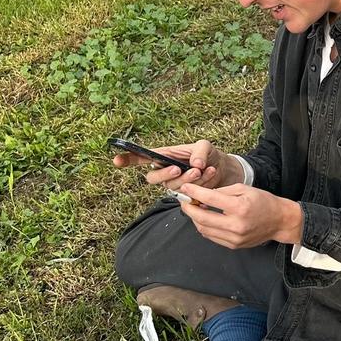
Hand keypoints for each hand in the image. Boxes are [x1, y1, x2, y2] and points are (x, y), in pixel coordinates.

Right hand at [111, 139, 243, 191]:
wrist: (224, 169)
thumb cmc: (209, 155)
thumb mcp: (205, 146)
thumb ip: (199, 151)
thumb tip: (195, 164)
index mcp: (164, 156)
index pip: (141, 158)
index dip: (127, 159)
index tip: (116, 161)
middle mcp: (164, 172)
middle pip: (152, 179)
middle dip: (165, 175)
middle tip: (179, 169)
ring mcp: (174, 185)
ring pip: (172, 187)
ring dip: (188, 179)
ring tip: (202, 170)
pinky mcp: (185, 194)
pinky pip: (187, 194)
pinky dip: (201, 184)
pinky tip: (210, 174)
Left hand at [177, 182, 303, 249]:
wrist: (279, 221)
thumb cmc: (263, 202)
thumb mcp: (244, 189)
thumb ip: (222, 191)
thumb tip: (202, 195)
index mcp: (240, 207)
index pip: (209, 199)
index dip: (194, 192)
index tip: (185, 188)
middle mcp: (236, 225)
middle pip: (202, 218)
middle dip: (189, 208)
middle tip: (185, 200)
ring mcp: (234, 238)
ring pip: (204, 229)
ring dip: (195, 219)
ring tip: (194, 209)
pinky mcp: (234, 245)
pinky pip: (212, 237)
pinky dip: (205, 227)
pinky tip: (205, 219)